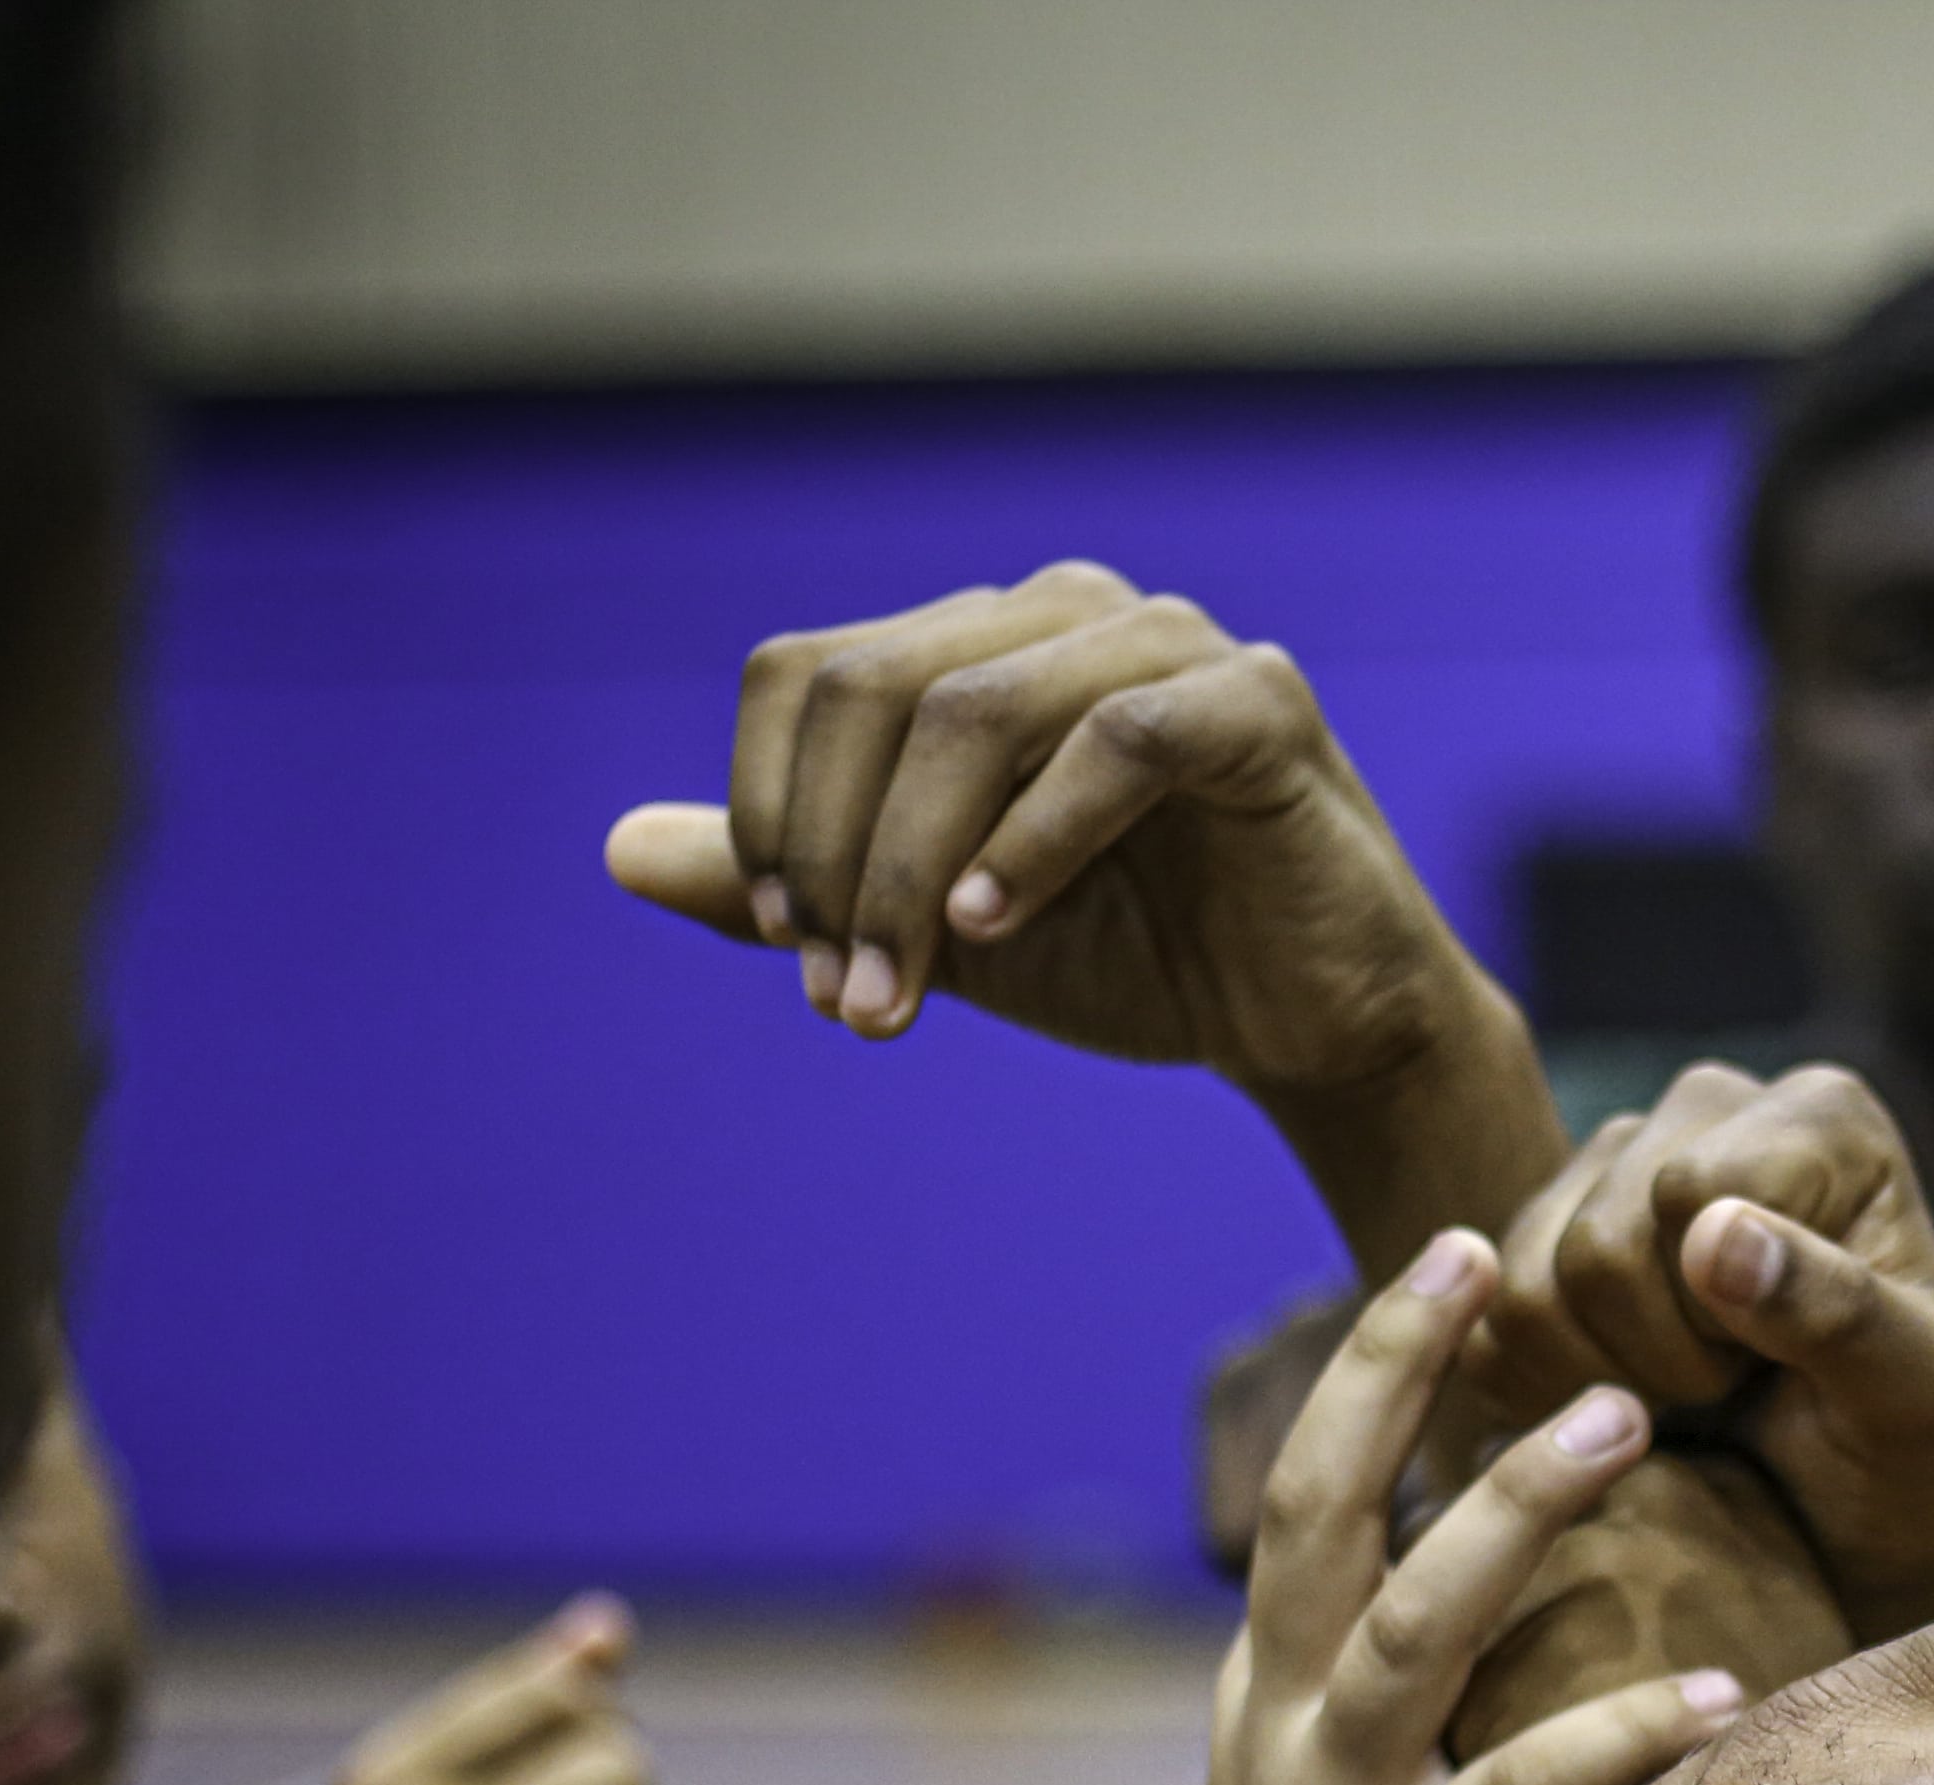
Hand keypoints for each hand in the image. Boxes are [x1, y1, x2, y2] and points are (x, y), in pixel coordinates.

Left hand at [602, 563, 1562, 1274]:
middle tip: (848, 999)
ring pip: (973, 712)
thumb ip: (800, 885)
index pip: (807, 678)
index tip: (789, 953)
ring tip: (910, 992)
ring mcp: (1169, 643)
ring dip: (913, 872)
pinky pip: (1117, 741)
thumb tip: (617, 850)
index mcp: (979, 643)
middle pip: (871, 690)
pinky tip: (999, 929)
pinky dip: (1035, 840)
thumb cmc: (1139, 956)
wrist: (1315, 1023)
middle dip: (833, 861)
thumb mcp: (935, 929)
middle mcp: (1063, 611)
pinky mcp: (1259, 704)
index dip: (767, 814)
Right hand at [1199, 1231, 1747, 1784]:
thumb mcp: (1349, 1784)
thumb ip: (1423, 1672)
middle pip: (1320, 1510)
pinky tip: (1724, 1694)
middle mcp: (1282, 1722)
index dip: (1375, 1360)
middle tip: (1517, 1275)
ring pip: (1412, 1625)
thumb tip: (1535, 1527)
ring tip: (1625, 1418)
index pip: (1310, 1484)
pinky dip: (1616, 1735)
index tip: (1460, 1249)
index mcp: (1271, 1679)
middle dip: (1394, 1380)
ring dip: (1514, 1513)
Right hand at [1468, 1063, 1933, 1639]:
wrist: (1863, 1503)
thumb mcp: (1908, 1390)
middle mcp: (1711, 1108)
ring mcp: (1619, 1161)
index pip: (1682, 1195)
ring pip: (1523, 1283)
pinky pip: (1485, 1317)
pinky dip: (1547, 1392)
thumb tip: (1711, 1231)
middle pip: (1597, 1243)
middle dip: (1664, 1358)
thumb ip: (1832, 1306)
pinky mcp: (1550, 1228)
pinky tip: (1631, 1403)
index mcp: (1820, 1115)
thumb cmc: (1909, 1444)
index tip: (1788, 1360)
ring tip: (1697, 1395)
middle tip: (1739, 1390)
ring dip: (1606, 1380)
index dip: (1716, 1311)